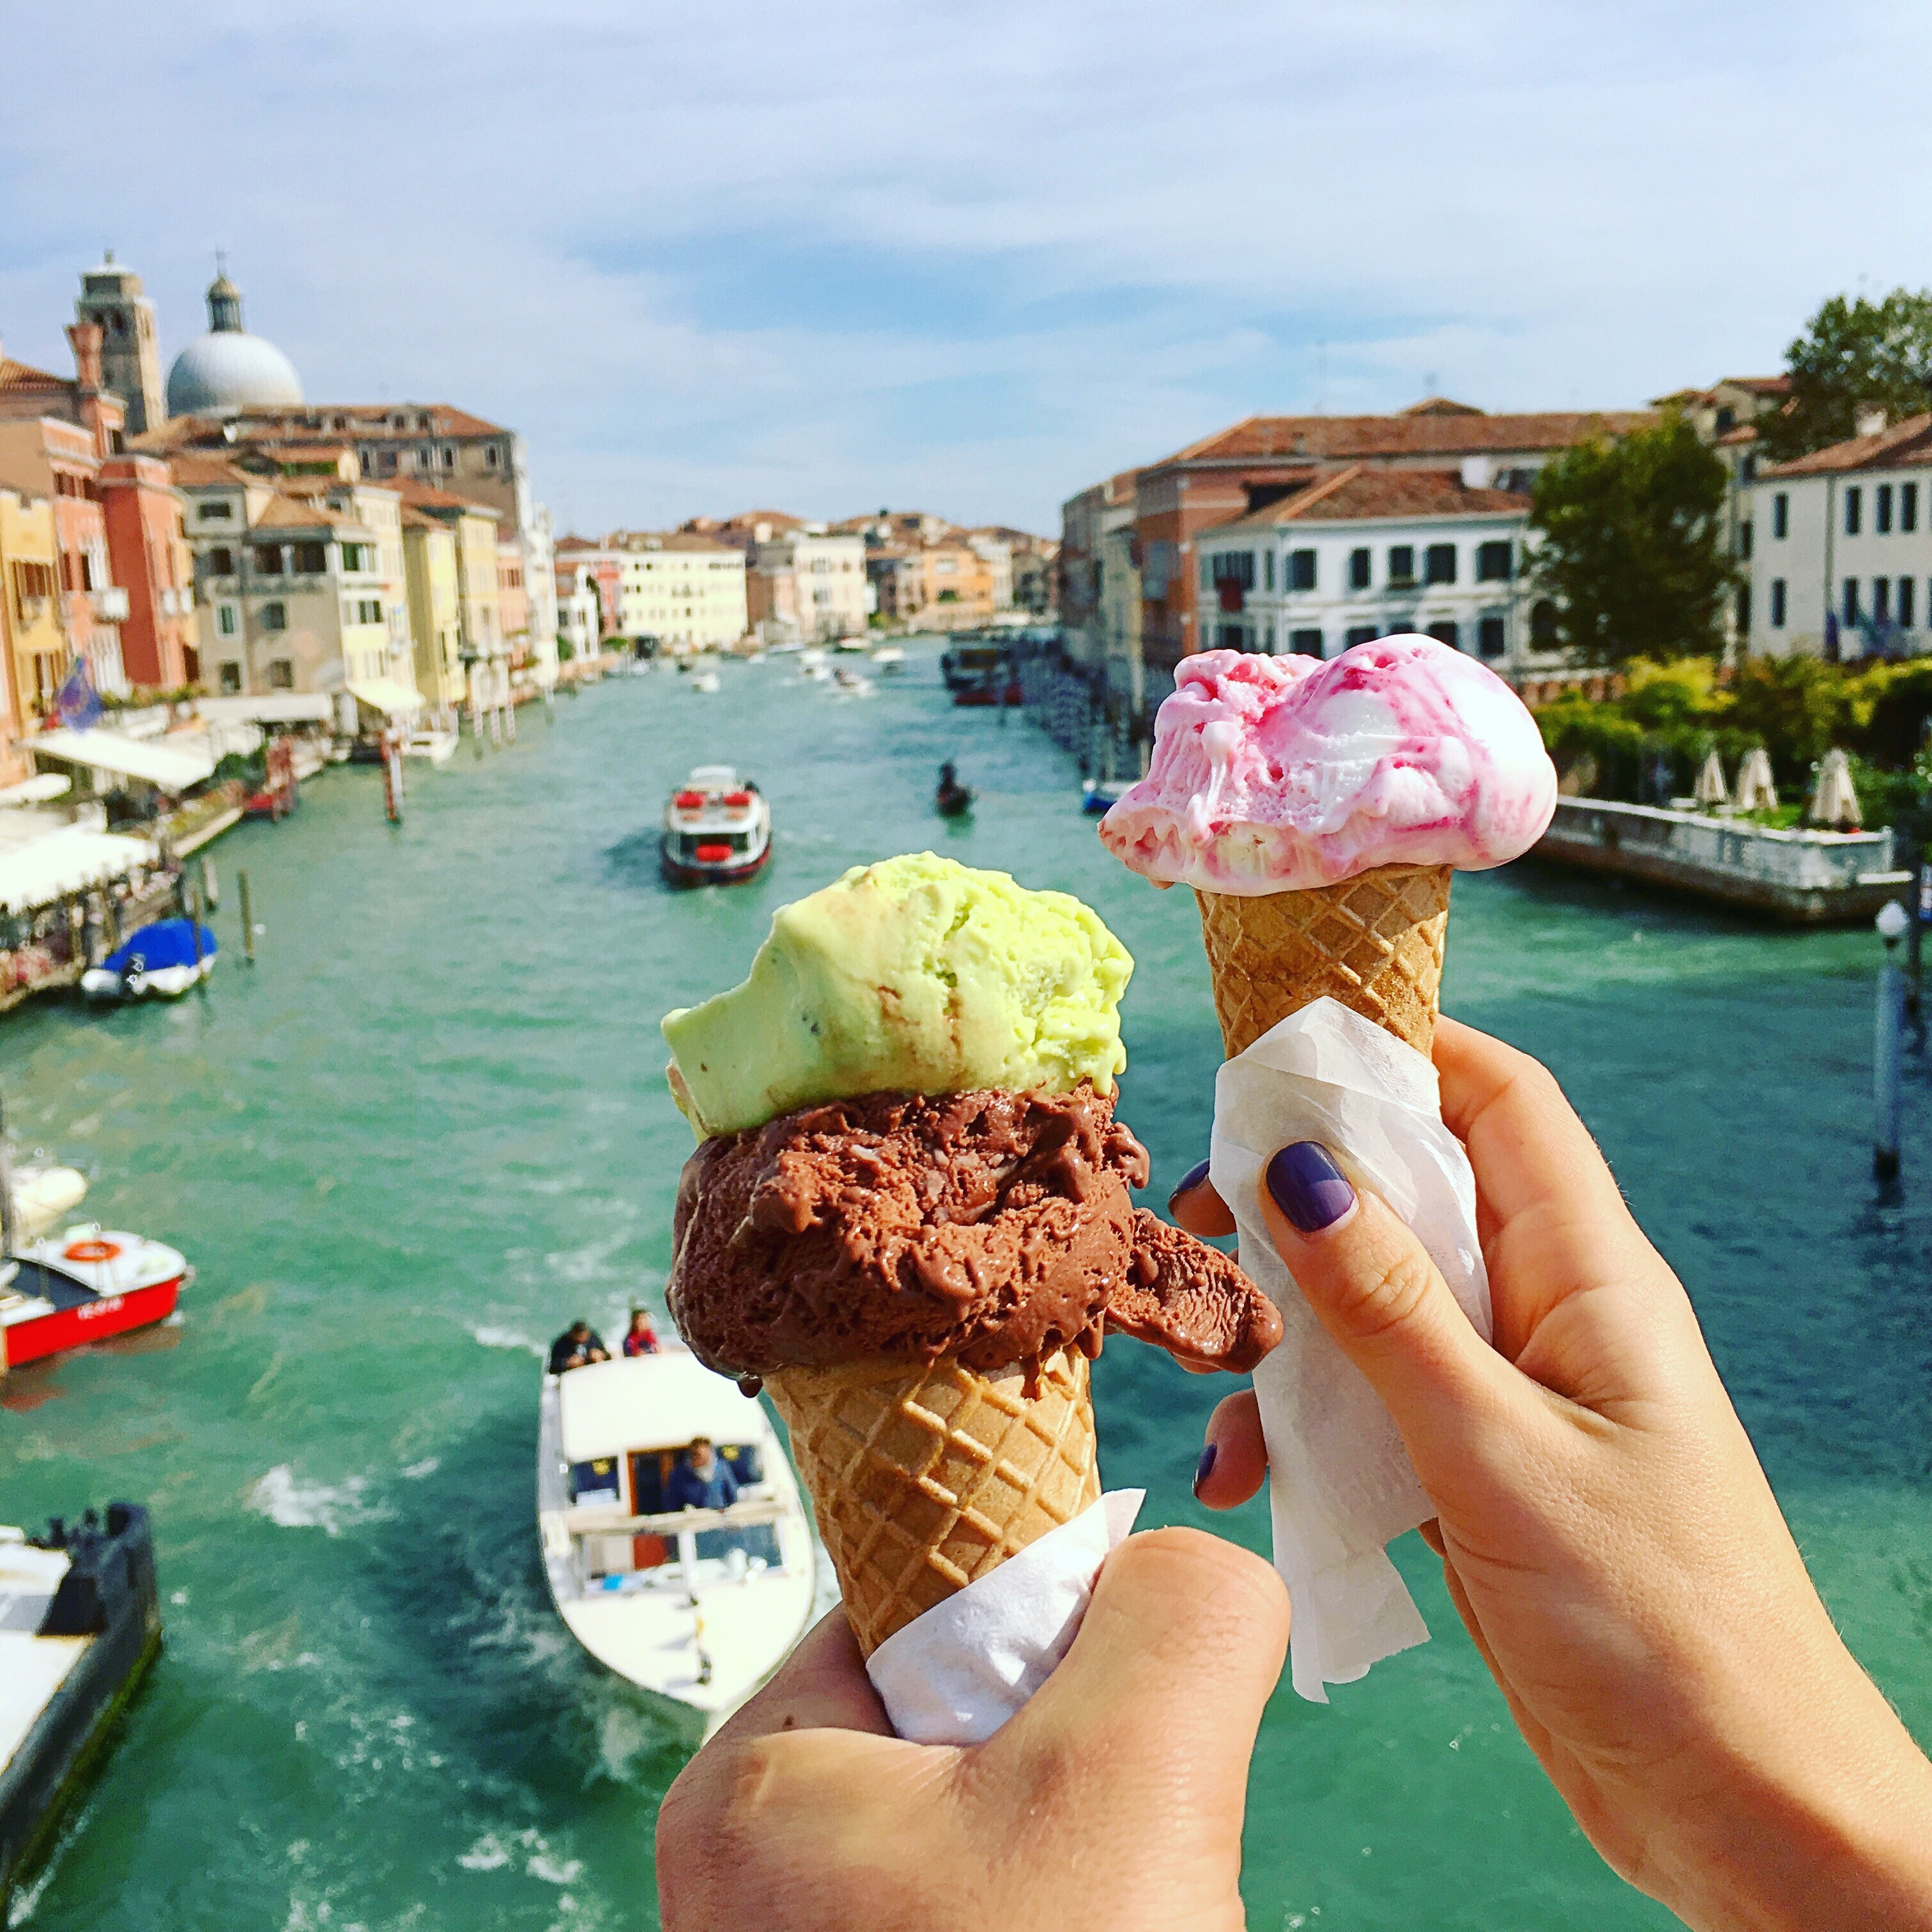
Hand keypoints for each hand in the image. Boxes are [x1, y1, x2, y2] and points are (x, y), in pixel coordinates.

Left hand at [657, 1527, 1286, 1931]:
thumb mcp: (1132, 1779)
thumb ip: (1179, 1614)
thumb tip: (1190, 1564)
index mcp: (753, 1787)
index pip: (915, 1602)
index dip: (1040, 1617)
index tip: (1122, 1694)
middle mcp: (752, 1879)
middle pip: (958, 1718)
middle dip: (1073, 1760)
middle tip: (1123, 1852)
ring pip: (989, 1831)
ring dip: (1086, 1857)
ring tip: (1114, 1921)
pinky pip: (985, 1917)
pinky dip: (1069, 1919)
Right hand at [1174, 1015, 1931, 1931]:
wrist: (1738, 1807)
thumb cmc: (1655, 1623)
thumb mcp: (1496, 1452)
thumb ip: (1390, 1310)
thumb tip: (1300, 1167)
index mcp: (1587, 1275)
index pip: (1497, 1101)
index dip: (1398, 1050)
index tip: (1278, 1052)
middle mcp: (1548, 1314)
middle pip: (1414, 1195)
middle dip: (1303, 1196)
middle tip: (1202, 1217)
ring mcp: (1512, 1396)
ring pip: (1376, 1306)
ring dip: (1288, 1330)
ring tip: (1220, 1379)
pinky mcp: (1477, 1474)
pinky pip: (1372, 1408)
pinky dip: (1304, 1428)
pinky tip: (1249, 1478)